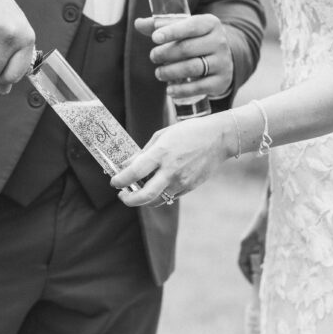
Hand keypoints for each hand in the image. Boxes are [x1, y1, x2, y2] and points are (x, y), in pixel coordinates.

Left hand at [109, 112, 232, 206]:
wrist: (219, 138)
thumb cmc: (188, 132)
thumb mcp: (162, 135)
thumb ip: (143, 152)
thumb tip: (125, 165)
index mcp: (162, 153)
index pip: (135, 172)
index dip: (120, 180)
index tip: (113, 182)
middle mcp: (171, 170)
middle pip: (144, 196)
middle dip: (128, 200)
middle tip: (121, 195)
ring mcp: (181, 181)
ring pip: (156, 201)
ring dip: (142, 200)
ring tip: (135, 192)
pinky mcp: (189, 188)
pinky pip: (168, 197)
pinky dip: (158, 195)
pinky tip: (154, 186)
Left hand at [135, 15, 233, 99]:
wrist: (221, 58)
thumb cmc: (195, 40)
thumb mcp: (183, 28)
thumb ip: (160, 26)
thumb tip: (138, 23)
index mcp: (210, 24)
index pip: (191, 26)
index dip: (171, 32)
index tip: (154, 38)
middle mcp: (219, 41)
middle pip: (187, 48)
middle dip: (165, 53)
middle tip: (153, 57)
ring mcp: (222, 62)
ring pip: (193, 68)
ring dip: (171, 72)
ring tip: (159, 73)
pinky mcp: (221, 81)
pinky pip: (200, 87)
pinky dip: (182, 90)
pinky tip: (169, 90)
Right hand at [237, 208, 267, 283]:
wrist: (272, 204)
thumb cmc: (269, 222)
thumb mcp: (267, 241)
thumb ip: (265, 255)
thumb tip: (264, 271)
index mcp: (245, 244)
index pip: (241, 263)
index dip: (246, 274)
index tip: (254, 284)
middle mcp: (246, 242)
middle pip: (247, 261)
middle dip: (254, 271)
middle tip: (263, 282)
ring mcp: (252, 238)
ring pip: (254, 256)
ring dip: (260, 264)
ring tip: (269, 273)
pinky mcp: (259, 235)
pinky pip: (260, 250)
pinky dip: (264, 257)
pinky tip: (274, 261)